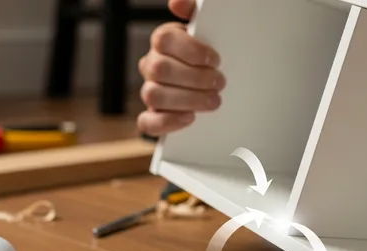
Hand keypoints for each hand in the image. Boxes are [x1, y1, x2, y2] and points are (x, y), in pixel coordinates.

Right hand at [137, 0, 224, 136]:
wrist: (215, 84)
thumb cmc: (210, 55)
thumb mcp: (208, 30)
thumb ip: (194, 11)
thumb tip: (176, 2)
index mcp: (163, 41)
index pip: (164, 39)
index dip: (190, 50)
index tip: (215, 59)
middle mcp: (152, 65)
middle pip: (160, 70)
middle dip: (194, 78)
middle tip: (220, 83)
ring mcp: (150, 91)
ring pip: (153, 95)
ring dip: (187, 100)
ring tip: (213, 101)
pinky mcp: (152, 116)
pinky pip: (146, 122)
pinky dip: (167, 122)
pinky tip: (190, 117)